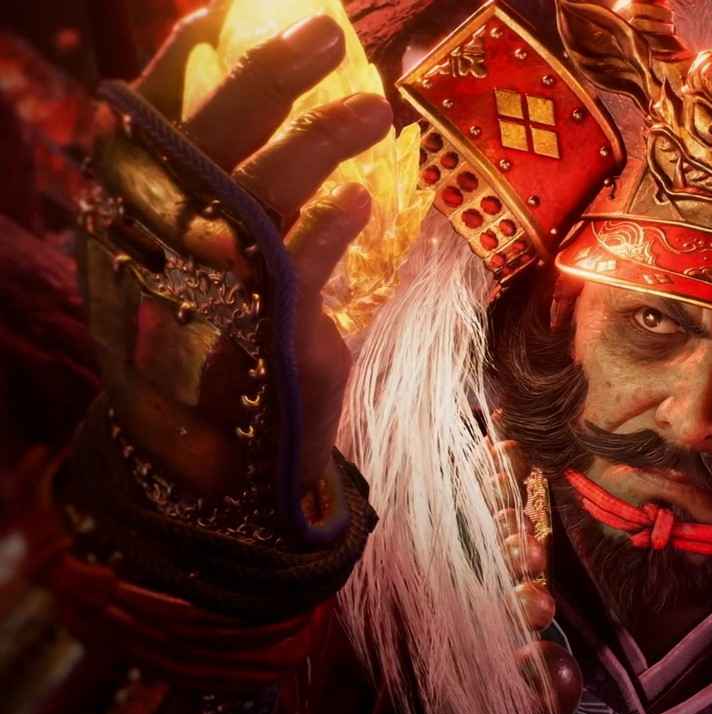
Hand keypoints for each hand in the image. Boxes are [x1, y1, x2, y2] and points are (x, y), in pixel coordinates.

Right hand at [104, 9, 390, 508]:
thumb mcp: (198, 263)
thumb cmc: (213, 345)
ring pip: (258, 193)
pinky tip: (364, 203)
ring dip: (318, 141)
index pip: (148, 124)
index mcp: (132, 217)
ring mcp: (208, 288)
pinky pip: (297, 264)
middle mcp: (159, 244)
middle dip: (267, 79)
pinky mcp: (264, 331)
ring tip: (375, 110)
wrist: (215, 466)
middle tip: (325, 34)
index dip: (182, 67)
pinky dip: (331, 228)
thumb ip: (217, 189)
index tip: (222, 15)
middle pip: (209, 141)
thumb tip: (249, 101)